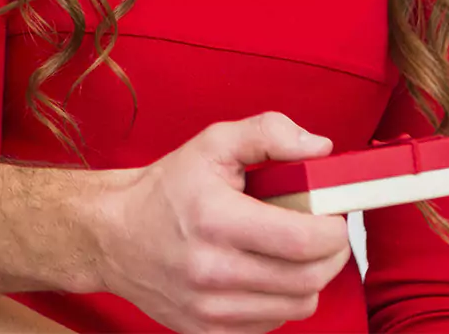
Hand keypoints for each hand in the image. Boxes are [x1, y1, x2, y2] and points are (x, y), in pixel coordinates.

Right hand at [91, 111, 351, 333]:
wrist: (114, 234)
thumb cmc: (168, 187)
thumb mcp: (212, 143)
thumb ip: (268, 134)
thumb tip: (321, 148)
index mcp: (216, 218)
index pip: (302, 240)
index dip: (333, 229)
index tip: (334, 214)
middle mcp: (213, 270)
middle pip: (308, 279)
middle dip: (330, 253)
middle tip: (324, 231)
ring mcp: (211, 309)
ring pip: (297, 306)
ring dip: (308, 278)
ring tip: (292, 250)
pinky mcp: (209, 332)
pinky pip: (273, 324)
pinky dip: (281, 299)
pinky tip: (266, 272)